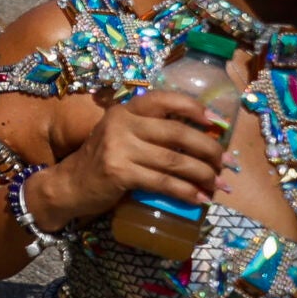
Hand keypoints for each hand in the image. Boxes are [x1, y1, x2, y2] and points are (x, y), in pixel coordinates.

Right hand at [30, 87, 230, 227]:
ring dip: (203, 174)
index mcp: (124, 111)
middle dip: (209, 149)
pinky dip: (186, 192)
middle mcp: (121, 124)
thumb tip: (204, 140)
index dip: (193, 108)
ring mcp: (118, 148)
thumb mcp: (123, 136)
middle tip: (226, 164)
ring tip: (218, 185)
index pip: (164, 99)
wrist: (70, 185)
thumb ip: (152, 132)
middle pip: (178, 133)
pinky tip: (199, 198)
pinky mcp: (119, 172)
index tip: (216, 122)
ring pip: (174, 160)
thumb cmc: (105, 160)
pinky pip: (163, 182)